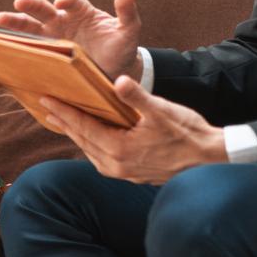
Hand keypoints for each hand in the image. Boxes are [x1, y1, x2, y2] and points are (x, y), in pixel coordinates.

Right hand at [0, 0, 144, 81]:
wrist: (114, 73)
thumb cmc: (120, 48)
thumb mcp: (128, 31)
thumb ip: (127, 12)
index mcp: (82, 12)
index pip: (71, 1)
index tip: (62, 1)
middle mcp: (63, 21)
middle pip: (45, 9)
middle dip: (33, 5)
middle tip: (20, 2)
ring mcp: (52, 38)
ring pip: (31, 26)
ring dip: (16, 22)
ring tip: (0, 19)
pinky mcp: (47, 54)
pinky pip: (29, 48)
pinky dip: (16, 45)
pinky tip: (1, 44)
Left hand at [37, 77, 223, 183]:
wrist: (210, 161)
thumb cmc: (188, 134)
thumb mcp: (162, 111)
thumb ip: (137, 97)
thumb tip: (118, 81)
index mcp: (120, 149)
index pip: (83, 127)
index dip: (64, 112)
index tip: (46, 99)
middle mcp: (116, 165)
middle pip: (82, 140)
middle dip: (64, 122)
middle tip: (46, 106)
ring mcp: (123, 173)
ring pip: (90, 151)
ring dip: (76, 134)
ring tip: (62, 120)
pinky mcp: (131, 175)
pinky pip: (101, 158)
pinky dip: (91, 144)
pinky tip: (90, 136)